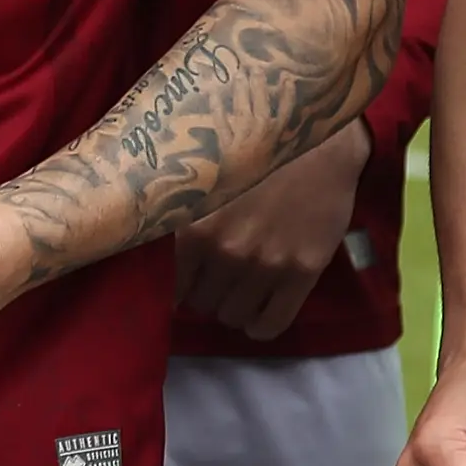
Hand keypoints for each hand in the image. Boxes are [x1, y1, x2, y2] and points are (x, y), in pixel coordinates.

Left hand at [173, 118, 368, 338]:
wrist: (319, 140)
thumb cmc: (254, 153)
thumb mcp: (202, 180)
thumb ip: (178, 218)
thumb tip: (147, 251)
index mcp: (192, 226)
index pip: (171, 287)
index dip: (179, 284)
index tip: (188, 276)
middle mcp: (225, 249)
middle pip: (201, 303)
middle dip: (207, 292)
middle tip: (217, 274)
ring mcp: (265, 263)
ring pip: (232, 316)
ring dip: (232, 305)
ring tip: (240, 285)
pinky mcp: (302, 271)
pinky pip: (270, 324)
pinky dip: (260, 325)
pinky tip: (260, 311)